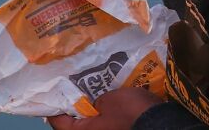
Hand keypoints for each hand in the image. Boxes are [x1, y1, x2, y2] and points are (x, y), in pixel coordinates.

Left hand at [46, 87, 161, 129]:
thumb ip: (93, 101)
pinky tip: (103, 92)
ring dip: (88, 105)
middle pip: (74, 122)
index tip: (51, 91)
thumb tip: (91, 104)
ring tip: (86, 84)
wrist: (156, 121)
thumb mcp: (107, 100)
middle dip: (73, 104)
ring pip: (89, 120)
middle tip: (70, 83)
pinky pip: (102, 120)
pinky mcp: (116, 127)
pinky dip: (100, 108)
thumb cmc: (127, 111)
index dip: (54, 106)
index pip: (59, 122)